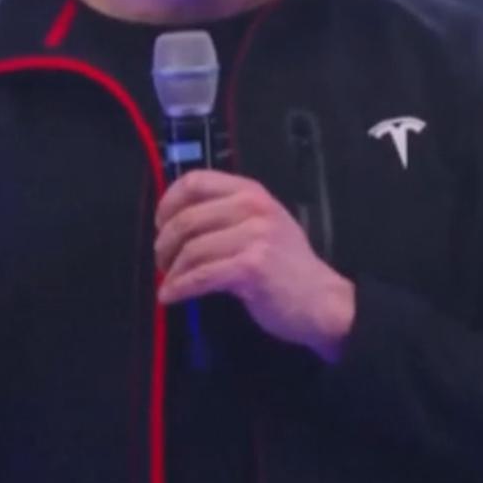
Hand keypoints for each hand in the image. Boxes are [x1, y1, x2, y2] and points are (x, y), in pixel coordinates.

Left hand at [153, 169, 355, 361]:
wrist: (322, 301)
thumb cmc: (287, 266)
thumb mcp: (262, 224)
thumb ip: (227, 214)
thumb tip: (175, 221)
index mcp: (251, 191)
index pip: (195, 181)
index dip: (168, 203)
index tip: (161, 225)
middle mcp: (252, 207)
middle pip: (187, 219)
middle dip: (165, 244)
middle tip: (162, 263)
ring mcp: (254, 236)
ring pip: (191, 249)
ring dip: (171, 270)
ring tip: (168, 283)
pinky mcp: (251, 267)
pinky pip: (201, 275)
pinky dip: (179, 288)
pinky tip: (171, 296)